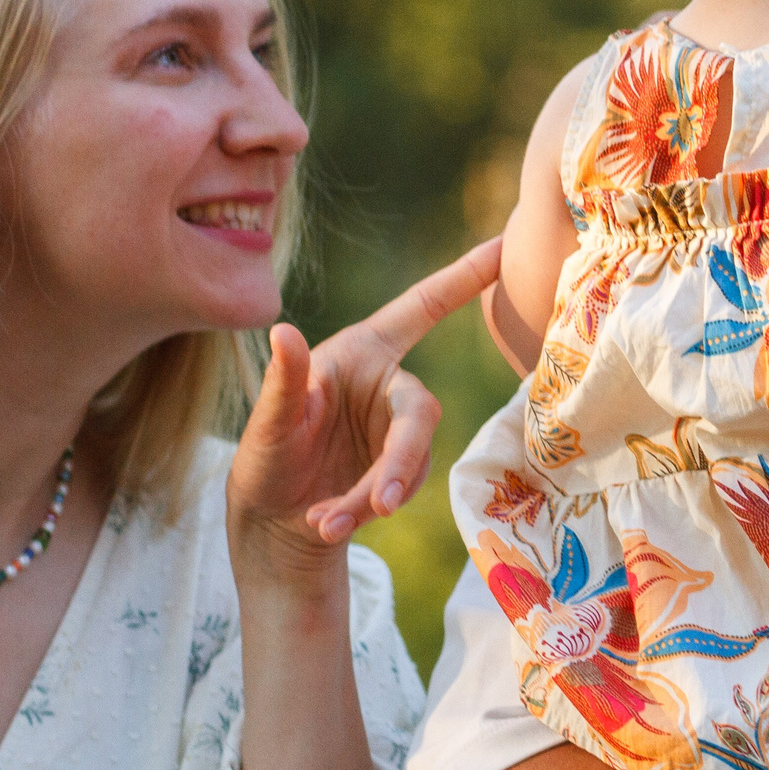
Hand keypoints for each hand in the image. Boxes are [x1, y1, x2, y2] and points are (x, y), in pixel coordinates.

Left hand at [225, 237, 500, 583]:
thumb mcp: (267, 424)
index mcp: (359, 353)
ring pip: (412, 459)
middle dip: (401, 459)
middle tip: (383, 504)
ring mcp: (397, 429)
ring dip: (373, 494)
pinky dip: (367, 508)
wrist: (270, 521)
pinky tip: (328, 524)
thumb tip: (281, 331)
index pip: (421, 308)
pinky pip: (403, 486)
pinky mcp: (403, 467)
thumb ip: (284, 381)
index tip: (505, 245)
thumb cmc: (263, 459)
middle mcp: (385, 385)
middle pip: (420, 413)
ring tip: (324, 522)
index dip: (464, 278)